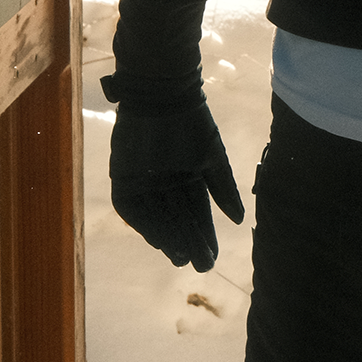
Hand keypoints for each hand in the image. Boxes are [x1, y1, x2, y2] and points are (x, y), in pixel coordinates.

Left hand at [106, 93, 244, 272]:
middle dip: (188, 242)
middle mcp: (165, 184)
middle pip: (177, 220)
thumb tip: (238, 220)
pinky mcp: (122, 179)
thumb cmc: (191, 123)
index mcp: (188, 177)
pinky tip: (158, 239)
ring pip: (156, 219)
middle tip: (199, 265)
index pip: (196, 213)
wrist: (162, 96)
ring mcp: (142, 183)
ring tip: (182, 256)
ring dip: (168, 239)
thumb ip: (223, 188)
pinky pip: (132, 209)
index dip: (203, 235)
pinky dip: (145, 225)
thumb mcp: (213, 157)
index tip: (211, 258)